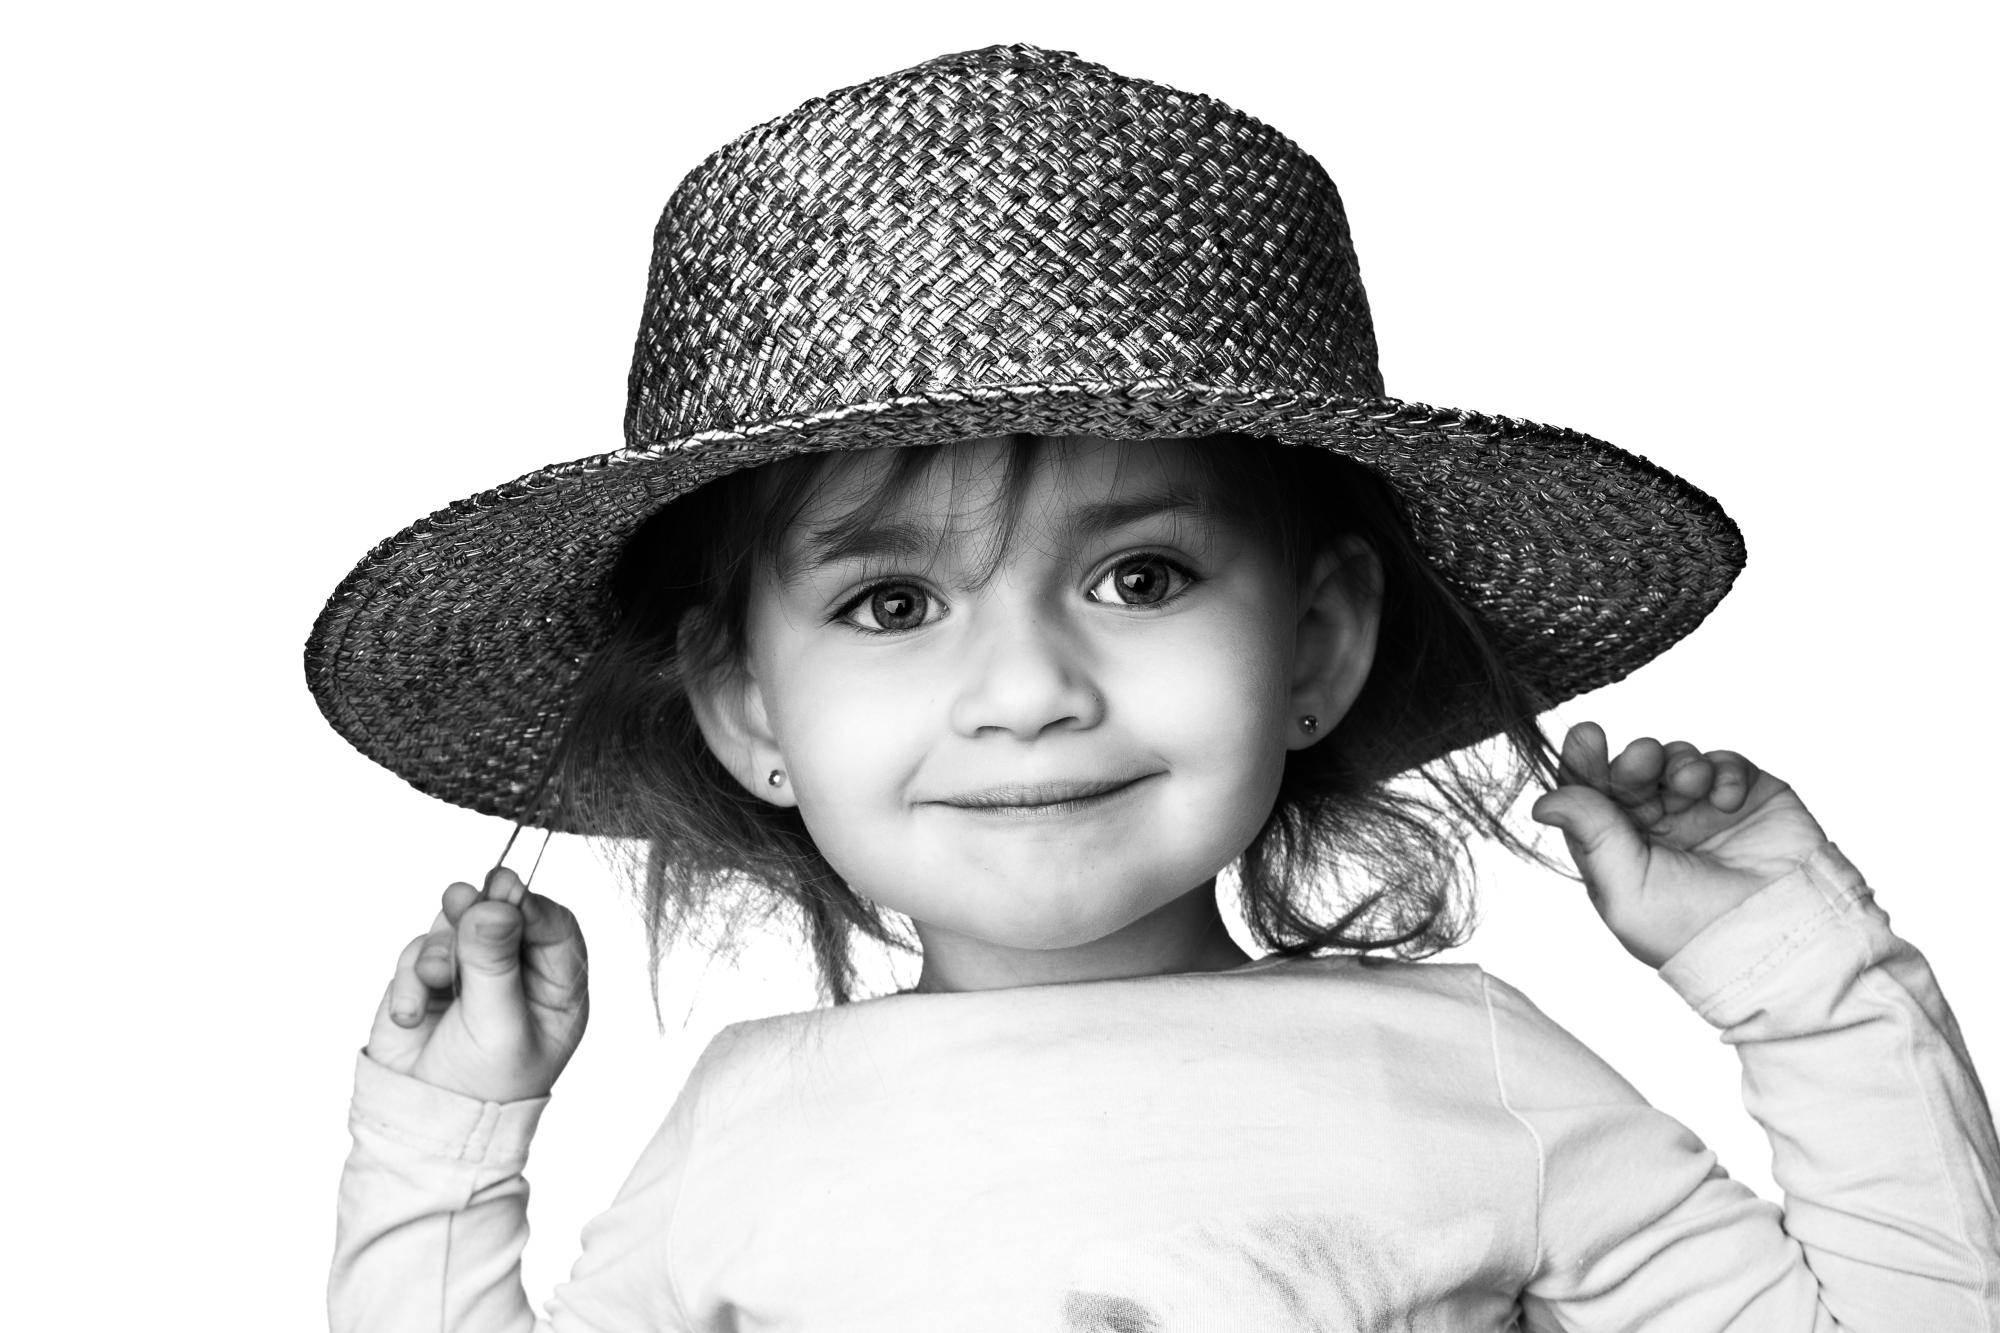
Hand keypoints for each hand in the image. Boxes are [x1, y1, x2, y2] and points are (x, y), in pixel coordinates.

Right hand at [365, 867, 588, 1102]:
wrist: (422, 1126)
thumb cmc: (481, 1089)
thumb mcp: (497, 1026)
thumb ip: (494, 962)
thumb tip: (494, 902)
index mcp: (557, 988)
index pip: (553, 927)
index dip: (530, 905)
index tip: (505, 892)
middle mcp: (519, 974)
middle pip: (503, 914)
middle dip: (479, 910)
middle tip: (458, 899)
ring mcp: (473, 973)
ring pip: (456, 926)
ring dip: (439, 951)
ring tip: (435, 982)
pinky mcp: (430, 979)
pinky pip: (418, 951)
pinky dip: (411, 978)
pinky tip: (413, 1015)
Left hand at [1529, 722, 1829, 968]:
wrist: (1777, 936)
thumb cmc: (1692, 929)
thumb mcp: (1626, 890)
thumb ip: (1590, 836)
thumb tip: (1542, 802)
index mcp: (1619, 850)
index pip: (1591, 798)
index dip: (1584, 763)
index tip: (1587, 736)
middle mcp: (1657, 828)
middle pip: (1631, 772)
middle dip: (1633, 759)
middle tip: (1642, 761)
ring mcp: (1701, 811)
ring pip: (1675, 759)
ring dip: (1678, 763)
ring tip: (1691, 786)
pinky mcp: (1747, 798)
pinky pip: (1724, 762)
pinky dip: (1723, 770)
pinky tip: (1725, 799)